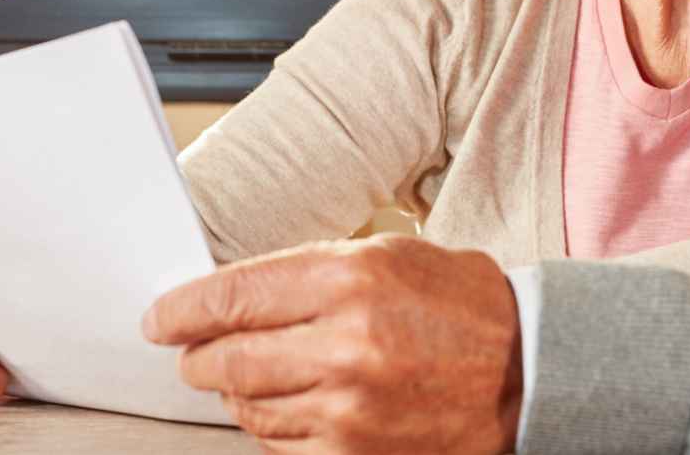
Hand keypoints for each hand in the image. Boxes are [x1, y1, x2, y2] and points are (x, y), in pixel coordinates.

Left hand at [144, 235, 521, 453]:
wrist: (526, 375)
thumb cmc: (462, 307)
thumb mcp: (392, 255)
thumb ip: (311, 269)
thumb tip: (235, 292)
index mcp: (350, 279)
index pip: (232, 296)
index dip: (184, 309)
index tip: (163, 318)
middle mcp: (344, 344)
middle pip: (226, 356)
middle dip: (199, 354)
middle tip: (195, 349)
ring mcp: (347, 407)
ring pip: (245, 404)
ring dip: (235, 390)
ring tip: (250, 372)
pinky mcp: (352, 453)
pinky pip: (278, 443)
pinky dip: (270, 424)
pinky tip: (290, 403)